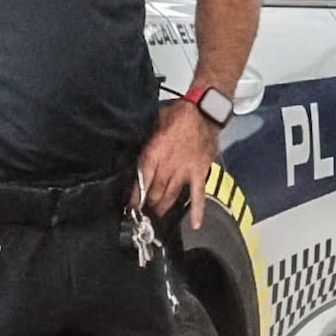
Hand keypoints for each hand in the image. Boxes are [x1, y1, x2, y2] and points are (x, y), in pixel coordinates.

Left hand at [137, 101, 222, 225]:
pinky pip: (198, 195)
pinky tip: (195, 224)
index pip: (141, 180)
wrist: (204, 111)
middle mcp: (168, 165)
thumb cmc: (179, 115)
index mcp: (154, 153)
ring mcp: (184, 172)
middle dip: (148, 202)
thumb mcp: (155, 125)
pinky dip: (197, 210)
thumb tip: (137, 151)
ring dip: (163, 206)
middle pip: (154, 191)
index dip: (135, 196)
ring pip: (171, 195)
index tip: (131, 206)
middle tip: (145, 209)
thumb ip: (147, 142)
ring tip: (157, 214)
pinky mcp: (199, 173)